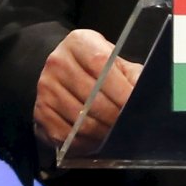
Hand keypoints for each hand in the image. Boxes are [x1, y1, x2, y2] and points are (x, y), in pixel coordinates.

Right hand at [33, 28, 142, 147]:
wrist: (63, 73)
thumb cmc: (96, 68)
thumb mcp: (115, 62)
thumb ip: (131, 75)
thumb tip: (145, 94)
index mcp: (79, 42)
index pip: (101, 64)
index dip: (120, 89)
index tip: (134, 105)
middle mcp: (57, 62)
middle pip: (90, 96)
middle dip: (114, 117)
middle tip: (129, 127)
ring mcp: (46, 88)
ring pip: (79, 120)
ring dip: (102, 133)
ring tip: (115, 135)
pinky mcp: (40, 111)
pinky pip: (66, 136)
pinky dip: (85, 143)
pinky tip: (96, 140)